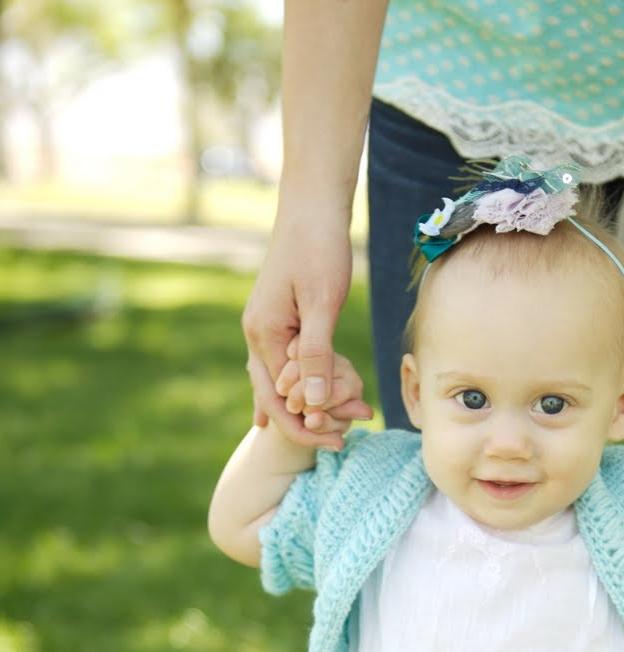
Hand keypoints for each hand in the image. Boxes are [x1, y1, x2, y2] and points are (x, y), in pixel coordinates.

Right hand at [241, 203, 371, 448]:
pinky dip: (293, 387)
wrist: (311, 206)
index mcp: (263, 334)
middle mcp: (256, 333)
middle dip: (303, 423)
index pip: (279, 399)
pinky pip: (280, 365)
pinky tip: (298, 406)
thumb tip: (310, 404)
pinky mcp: (276, 318)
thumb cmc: (320, 248)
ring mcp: (263, 326)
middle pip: (273, 397)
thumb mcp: (322, 303)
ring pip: (275, 382)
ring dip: (300, 408)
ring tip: (325, 434)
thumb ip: (316, 355)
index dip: (306, 425)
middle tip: (338, 446)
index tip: (338, 443)